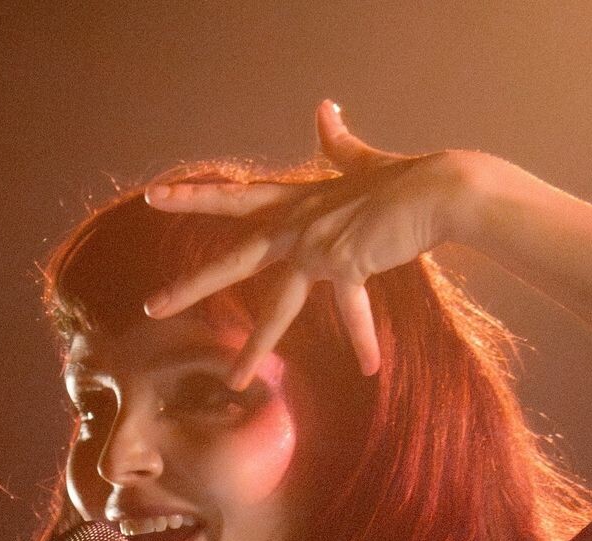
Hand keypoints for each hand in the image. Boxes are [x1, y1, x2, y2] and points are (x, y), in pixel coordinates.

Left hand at [142, 100, 468, 383]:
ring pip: (278, 306)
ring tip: (235, 381)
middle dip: (191, 286)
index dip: (194, 196)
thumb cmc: (407, 179)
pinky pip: (352, 312)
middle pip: (233, 259)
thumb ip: (337, 143)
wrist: (441, 188)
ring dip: (256, 348)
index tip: (154, 196)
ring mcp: (317, 245)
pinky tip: (369, 367)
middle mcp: (298, 224)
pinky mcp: (344, 264)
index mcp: (297, 200)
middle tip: (150, 308)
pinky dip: (365, 339)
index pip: (234, 198)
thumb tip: (324, 108)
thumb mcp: (362, 162)